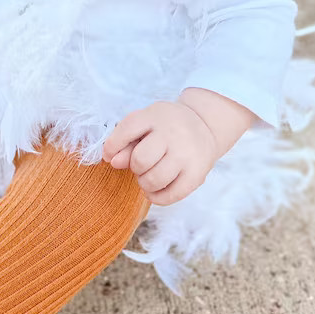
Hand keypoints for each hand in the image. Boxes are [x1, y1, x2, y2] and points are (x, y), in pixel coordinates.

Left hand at [101, 101, 217, 205]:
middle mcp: (173, 134)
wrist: (204, 126)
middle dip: (134, 166)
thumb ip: (126, 141)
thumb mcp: (146, 124)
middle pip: (141, 159)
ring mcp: (187, 155)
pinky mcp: (196, 175)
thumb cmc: (166, 127)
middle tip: (140, 164)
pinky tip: (155, 189)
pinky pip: (170, 196)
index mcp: (156, 116)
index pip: (128, 128)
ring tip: (148, 176)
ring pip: (154, 180)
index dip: (112, 145)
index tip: (109, 155)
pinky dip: (156, 197)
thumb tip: (112, 161)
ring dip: (144, 183)